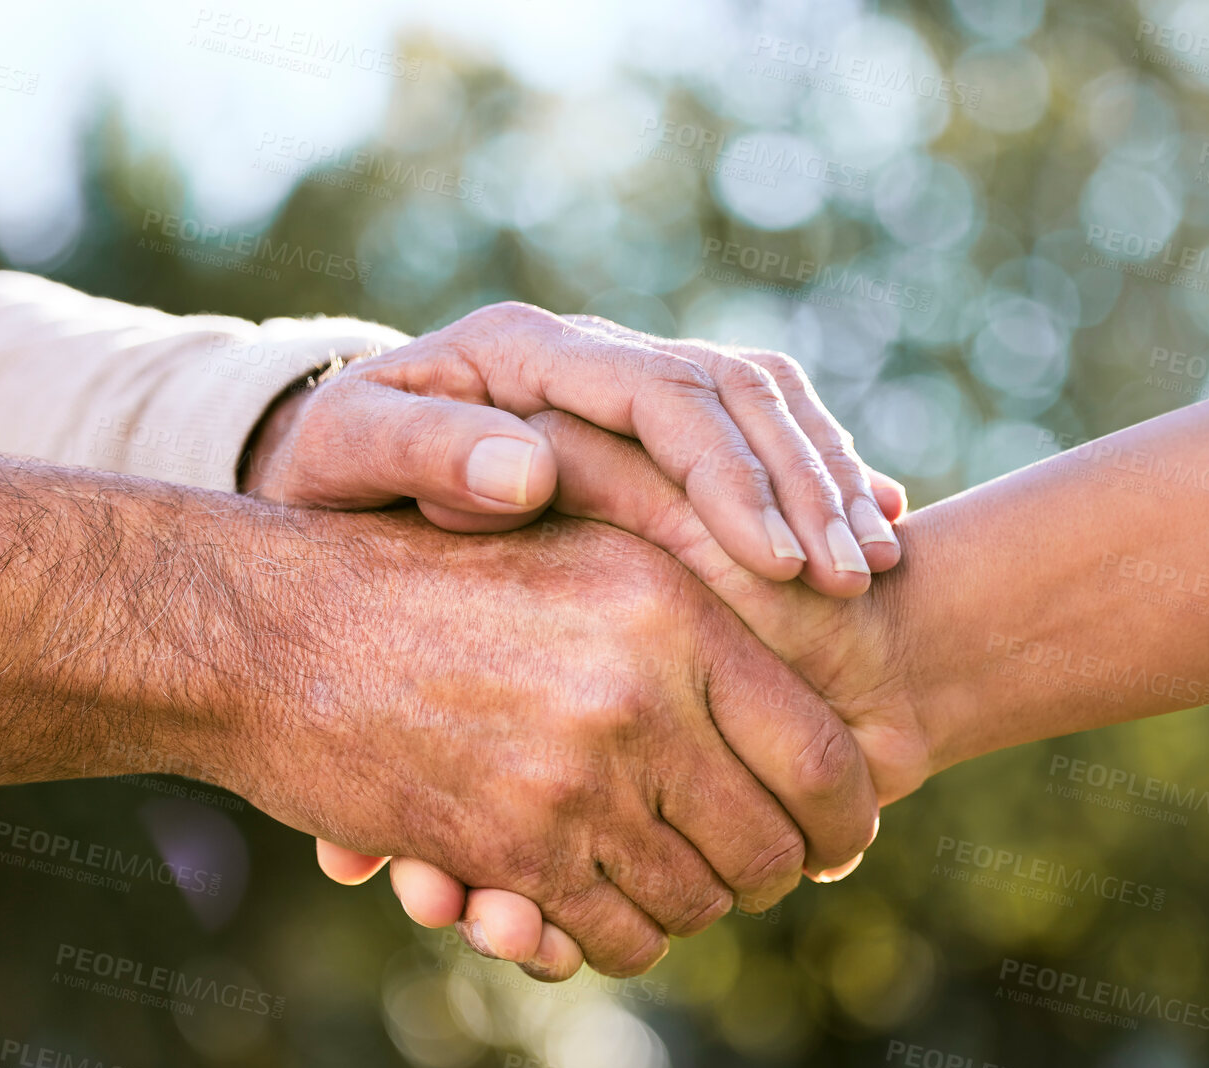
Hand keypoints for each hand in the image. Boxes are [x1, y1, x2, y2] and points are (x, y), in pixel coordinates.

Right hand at [220, 505, 879, 977]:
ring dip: (694, 904)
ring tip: (666, 875)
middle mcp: (638, 694)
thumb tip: (803, 710)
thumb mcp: (575, 556)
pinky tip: (601, 909)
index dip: (844, 817)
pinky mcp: (508, 852)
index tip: (835, 839)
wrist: (269, 629)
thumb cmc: (425, 582)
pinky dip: (625, 938)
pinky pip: (619, 935)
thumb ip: (690, 625)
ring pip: (699, 898)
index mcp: (670, 608)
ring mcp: (573, 780)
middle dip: (773, 872)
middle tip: (750, 869)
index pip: (818, 754)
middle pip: (773, 843)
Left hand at [239, 302, 902, 595]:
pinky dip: (820, 472)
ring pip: (763, 401)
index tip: (778, 566)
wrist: (333, 458)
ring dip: (827, 477)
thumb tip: (529, 472)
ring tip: (875, 564)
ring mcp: (629, 375)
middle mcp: (592, 350)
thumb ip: (420, 453)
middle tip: (853, 577)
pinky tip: (869, 528)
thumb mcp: (345, 456)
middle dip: (803, 481)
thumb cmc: (333, 472)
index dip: (729, 476)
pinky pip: (761, 424)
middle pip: (734, 389)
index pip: (660, 397)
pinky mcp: (654, 415)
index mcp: (527, 351)